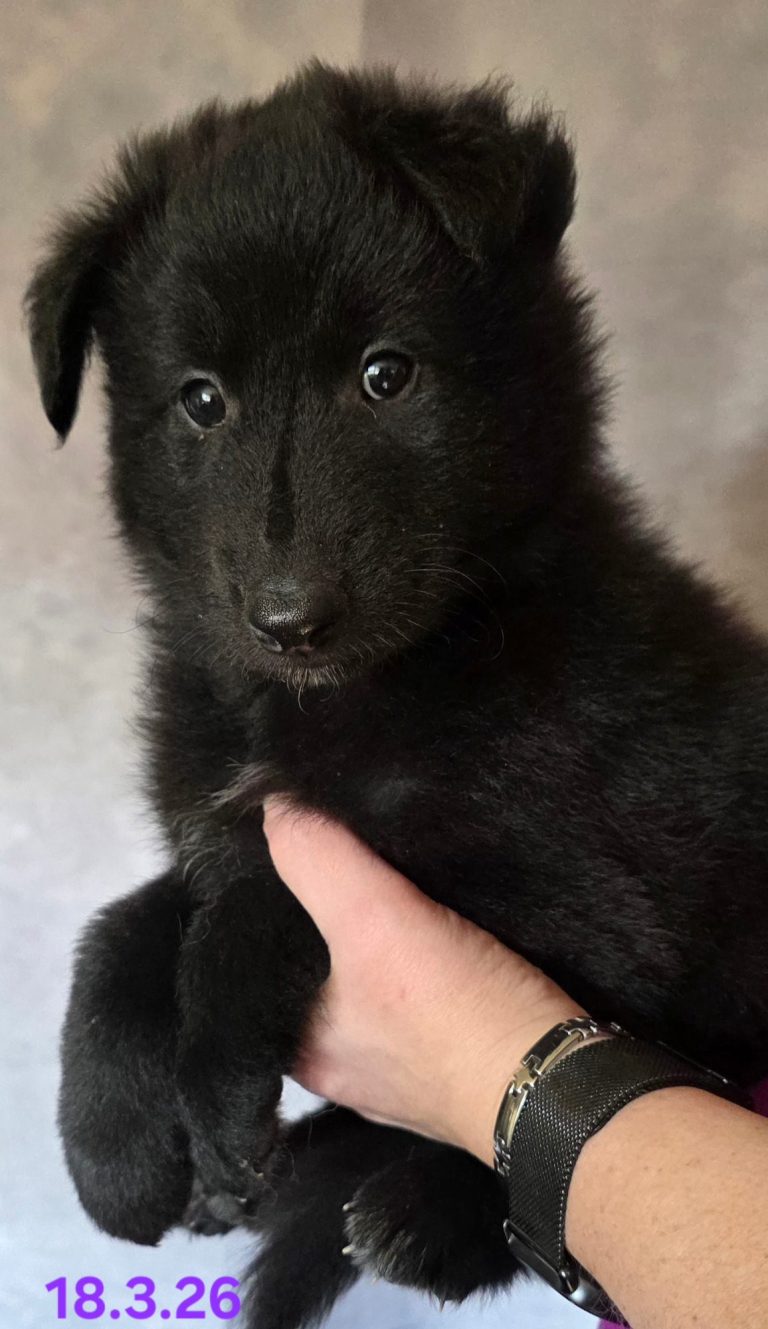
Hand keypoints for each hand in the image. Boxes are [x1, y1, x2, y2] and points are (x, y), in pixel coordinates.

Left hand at [262, 798, 583, 1164]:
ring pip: (377, 982)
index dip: (276, 903)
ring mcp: (403, 1070)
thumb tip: (273, 805)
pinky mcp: (458, 1061)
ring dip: (387, 942)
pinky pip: (428, 1000)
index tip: (294, 853)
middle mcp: (343, 1065)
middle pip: (325, 968)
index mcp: (300, 1049)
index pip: (269, 960)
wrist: (567, 1086)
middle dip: (334, 920)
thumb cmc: (462, 1020)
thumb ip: (320, 860)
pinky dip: (432, 967)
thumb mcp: (375, 922)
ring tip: (394, 879)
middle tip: (344, 853)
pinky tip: (443, 925)